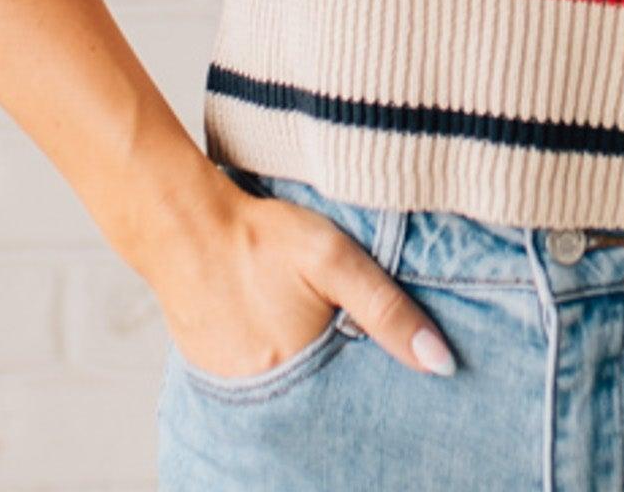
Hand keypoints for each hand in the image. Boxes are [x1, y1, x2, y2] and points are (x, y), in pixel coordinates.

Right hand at [145, 169, 456, 380]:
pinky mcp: (210, 369)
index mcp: (301, 372)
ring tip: (300, 320)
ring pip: (287, 383)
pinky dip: (269, 354)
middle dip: (336, 369)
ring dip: (302, 361)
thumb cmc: (262, 237)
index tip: (384, 358)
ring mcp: (233, 384)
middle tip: (335, 325)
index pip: (352, 398)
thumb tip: (441, 363)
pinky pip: (254, 373)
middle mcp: (265, 392)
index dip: (370, 377)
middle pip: (319, 392)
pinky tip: (270, 321)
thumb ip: (388, 311)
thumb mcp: (335, 261)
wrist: (182, 224)